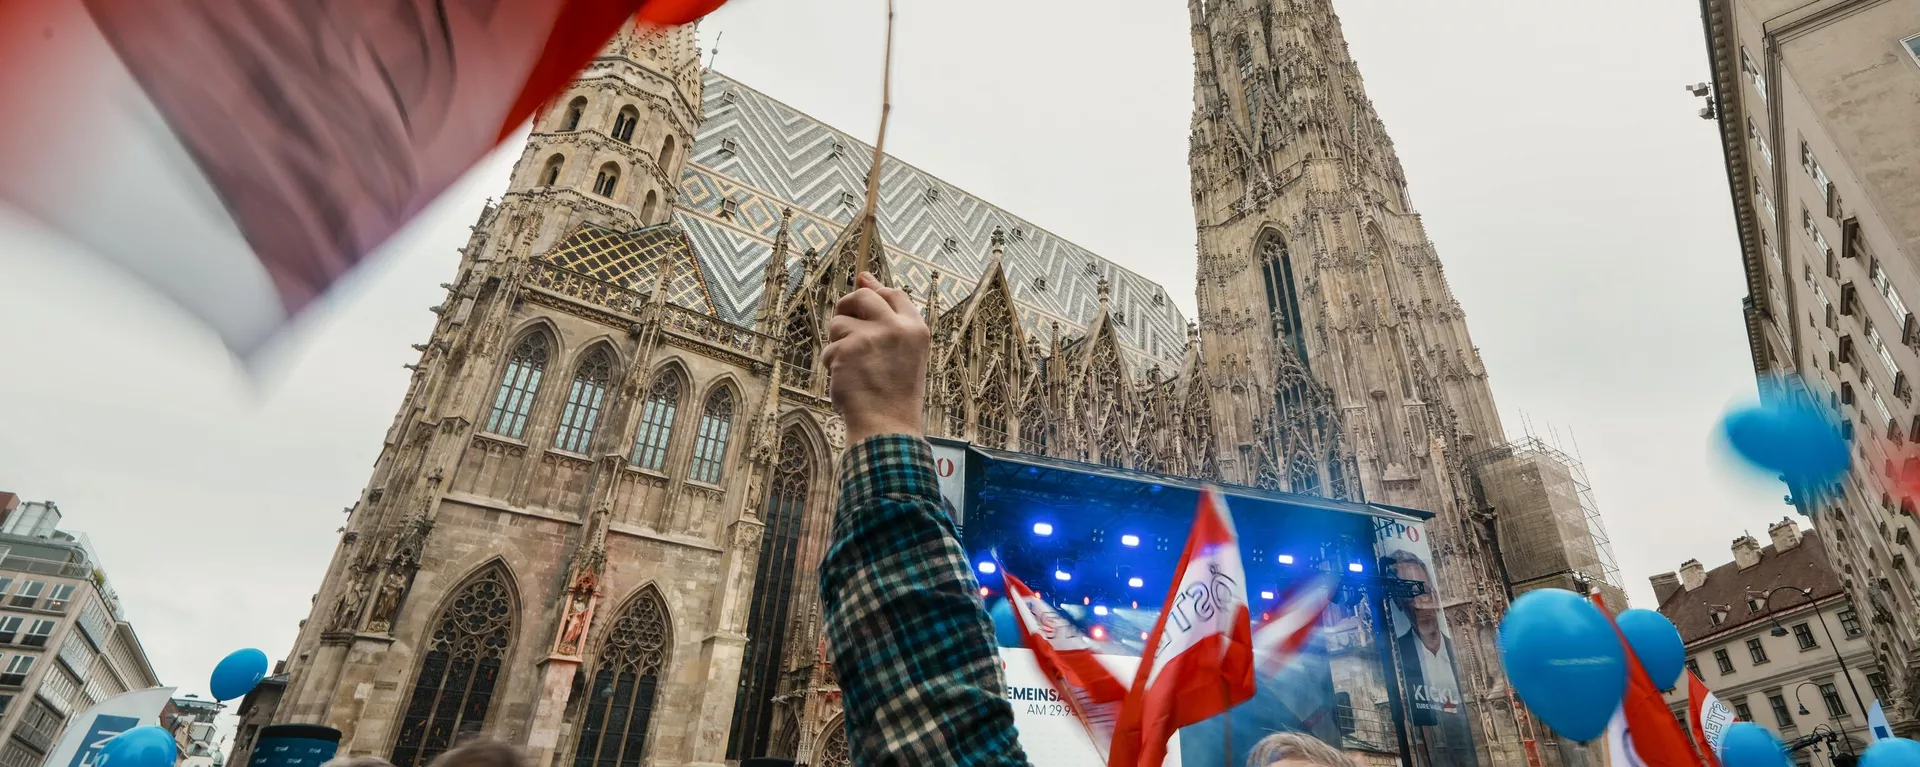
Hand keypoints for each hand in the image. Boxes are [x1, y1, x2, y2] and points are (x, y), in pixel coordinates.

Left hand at [823, 272, 929, 443]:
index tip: (863, 281)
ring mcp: (871, 337)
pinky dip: (832, 364)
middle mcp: (896, 328)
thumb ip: (890, 319)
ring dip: (838, 343)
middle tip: (846, 326)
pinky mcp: (847, 350)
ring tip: (852, 367)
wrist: (887, 426)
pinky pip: (829, 348)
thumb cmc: (895, 395)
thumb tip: (864, 277)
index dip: (874, 288)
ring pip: (839, 323)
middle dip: (848, 306)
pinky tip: (846, 380)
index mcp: (916, 330)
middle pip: (863, 296)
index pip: (893, 294)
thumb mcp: (906, 354)